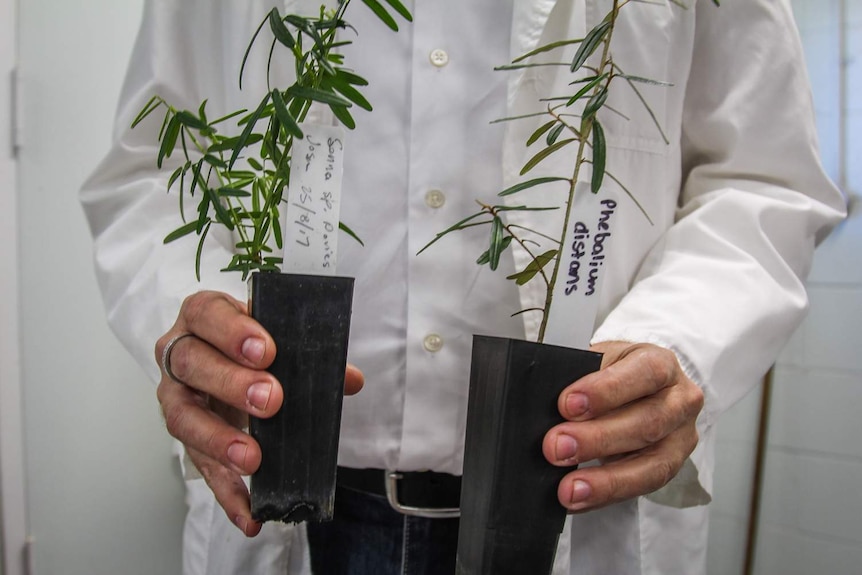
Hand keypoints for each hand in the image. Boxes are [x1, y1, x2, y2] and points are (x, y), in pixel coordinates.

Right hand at [154, 291, 363, 535]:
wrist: (220, 355)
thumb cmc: (249, 341)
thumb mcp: (276, 336)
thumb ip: (309, 354)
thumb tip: (350, 380)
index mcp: (202, 316)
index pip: (209, 315)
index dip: (233, 332)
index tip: (267, 350)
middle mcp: (179, 353)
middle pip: (192, 364)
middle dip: (232, 383)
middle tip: (270, 400)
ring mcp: (177, 396)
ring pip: (184, 416)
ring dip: (219, 440)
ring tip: (252, 459)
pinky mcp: (186, 438)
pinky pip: (201, 467)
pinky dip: (226, 493)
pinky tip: (249, 514)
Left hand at [542, 341, 702, 511]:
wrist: (637, 386)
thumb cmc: (614, 373)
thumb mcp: (599, 363)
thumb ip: (578, 380)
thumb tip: (543, 409)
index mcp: (660, 363)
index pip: (644, 373)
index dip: (606, 390)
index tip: (567, 405)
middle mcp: (679, 400)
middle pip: (647, 423)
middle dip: (597, 439)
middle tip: (556, 448)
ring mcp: (680, 437)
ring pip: (651, 464)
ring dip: (605, 480)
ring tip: (569, 488)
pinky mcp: (671, 467)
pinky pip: (642, 486)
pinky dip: (607, 494)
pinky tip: (580, 498)